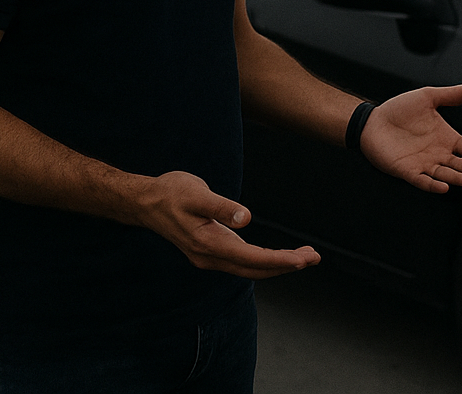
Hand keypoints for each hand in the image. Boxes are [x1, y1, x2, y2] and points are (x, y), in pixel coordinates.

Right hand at [130, 171, 319, 278]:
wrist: (145, 202)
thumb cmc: (171, 193)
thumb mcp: (197, 193)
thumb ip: (221, 207)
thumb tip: (246, 218)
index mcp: (208, 243)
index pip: (252, 258)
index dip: (280, 260)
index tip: (304, 259)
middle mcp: (209, 256)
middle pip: (255, 269)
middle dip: (286, 265)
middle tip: (315, 257)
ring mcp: (209, 257)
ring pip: (249, 268)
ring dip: (277, 264)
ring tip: (305, 256)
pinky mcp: (210, 251)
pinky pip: (242, 261)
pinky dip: (263, 260)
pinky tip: (278, 255)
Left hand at [361, 83, 461, 192]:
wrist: (372, 121)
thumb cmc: (399, 110)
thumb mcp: (427, 97)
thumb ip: (450, 95)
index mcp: (446, 138)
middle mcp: (438, 154)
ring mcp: (424, 164)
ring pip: (447, 174)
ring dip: (460, 178)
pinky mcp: (407, 171)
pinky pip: (423, 181)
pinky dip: (433, 184)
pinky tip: (444, 187)